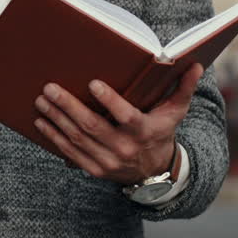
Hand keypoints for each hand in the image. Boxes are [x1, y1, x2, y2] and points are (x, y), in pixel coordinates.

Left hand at [32, 63, 204, 184]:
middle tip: (50, 88)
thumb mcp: (175, 112)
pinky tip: (42, 122)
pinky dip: (54, 137)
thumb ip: (183, 88)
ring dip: (56, 119)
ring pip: (77, 139)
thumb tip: (196, 64)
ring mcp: (108, 162)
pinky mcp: (95, 170)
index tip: (93, 83)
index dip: (110, 101)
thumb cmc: (161, 132)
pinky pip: (71, 153)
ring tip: (41, 100)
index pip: (127, 117)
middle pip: (92, 127)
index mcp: (144, 132)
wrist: (154, 172)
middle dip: (68, 106)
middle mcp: (125, 149)